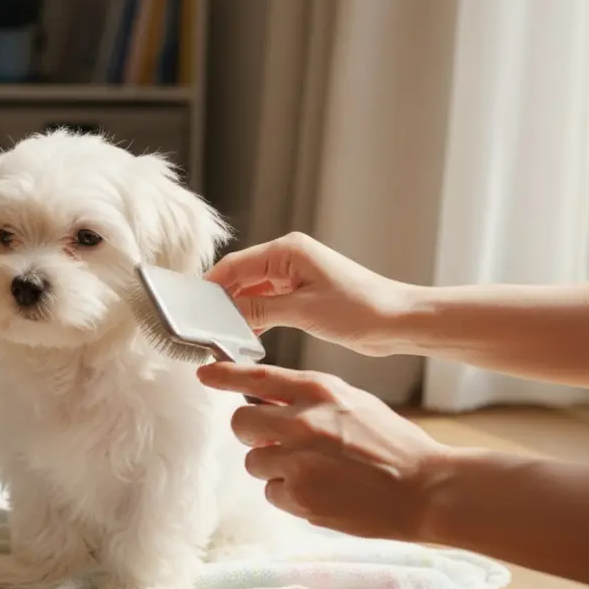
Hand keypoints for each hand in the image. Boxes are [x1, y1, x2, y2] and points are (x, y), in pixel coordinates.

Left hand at [198, 361, 454, 541]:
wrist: (426, 489)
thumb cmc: (392, 445)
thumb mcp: (353, 402)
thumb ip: (310, 398)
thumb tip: (266, 400)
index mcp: (320, 391)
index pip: (257, 378)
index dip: (225, 376)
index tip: (206, 375)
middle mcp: (303, 422)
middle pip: (241, 424)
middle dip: (252, 435)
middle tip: (277, 443)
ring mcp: (298, 461)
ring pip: (254, 463)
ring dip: (276, 469)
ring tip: (316, 472)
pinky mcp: (299, 497)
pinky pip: (272, 493)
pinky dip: (291, 495)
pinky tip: (323, 492)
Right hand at [204, 232, 415, 356]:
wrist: (397, 322)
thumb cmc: (359, 309)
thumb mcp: (301, 311)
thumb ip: (258, 309)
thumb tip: (224, 312)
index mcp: (287, 251)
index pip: (234, 265)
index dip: (210, 286)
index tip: (191, 308)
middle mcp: (288, 258)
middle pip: (240, 277)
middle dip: (222, 301)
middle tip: (204, 328)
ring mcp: (295, 276)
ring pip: (252, 292)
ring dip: (238, 312)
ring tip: (221, 335)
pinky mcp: (302, 294)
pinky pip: (267, 303)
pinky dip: (255, 318)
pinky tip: (246, 337)